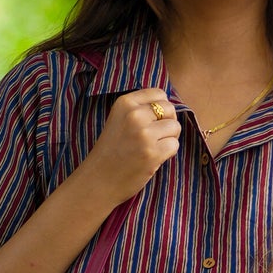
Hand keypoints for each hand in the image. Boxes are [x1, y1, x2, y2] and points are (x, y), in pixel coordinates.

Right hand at [82, 88, 181, 205]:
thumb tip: (169, 105)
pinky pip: (174, 145)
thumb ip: (140, 109)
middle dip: (167, 122)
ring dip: (169, 138)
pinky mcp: (152, 153)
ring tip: (153, 147)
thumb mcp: (119, 119)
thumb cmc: (111, 150)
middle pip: (170, 109)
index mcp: (125, 103)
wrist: (98, 179)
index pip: (159, 93)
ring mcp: (144, 134)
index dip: (161, 108)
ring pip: (175, 127)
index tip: (152, 121)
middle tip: (154, 136)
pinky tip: (153, 158)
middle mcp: (134, 115)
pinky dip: (168, 153)